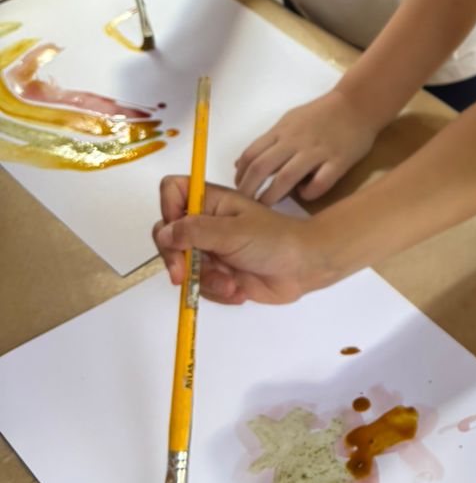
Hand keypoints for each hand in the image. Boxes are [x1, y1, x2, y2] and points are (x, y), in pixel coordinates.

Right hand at [154, 177, 326, 304]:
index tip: (175, 232)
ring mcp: (212, 250)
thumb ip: (194, 231)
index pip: (173, 191)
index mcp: (212, 202)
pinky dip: (217, 292)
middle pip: (168, 235)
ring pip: (184, 267)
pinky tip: (239, 290)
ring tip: (232, 283)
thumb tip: (163, 233)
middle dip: (177, 260)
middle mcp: (207, 224)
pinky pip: (201, 286)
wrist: (304, 267)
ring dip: (205, 280)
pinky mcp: (220, 274)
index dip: (167, 209)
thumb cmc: (274, 240)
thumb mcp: (233, 232)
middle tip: (182, 276)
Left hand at [235, 88, 378, 203]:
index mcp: (282, 131)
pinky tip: (305, 193)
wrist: (357, 104)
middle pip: (261, 168)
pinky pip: (319, 183)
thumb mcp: (288, 121)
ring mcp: (317, 151)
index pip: (251, 155)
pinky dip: (308, 193)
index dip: (240, 175)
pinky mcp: (338, 161)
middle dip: (248, 190)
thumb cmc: (322, 114)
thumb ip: (267, 142)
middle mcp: (295, 141)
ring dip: (271, 196)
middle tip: (246, 204)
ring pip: (285, 178)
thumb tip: (241, 163)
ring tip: (266, 207)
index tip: (239, 189)